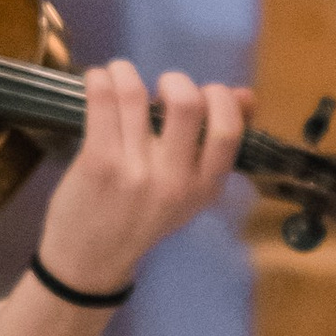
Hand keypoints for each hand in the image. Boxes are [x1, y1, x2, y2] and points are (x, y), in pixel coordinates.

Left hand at [37, 64, 251, 296]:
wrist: (88, 263)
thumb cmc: (140, 220)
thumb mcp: (187, 193)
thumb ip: (214, 147)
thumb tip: (246, 95)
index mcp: (204, 188)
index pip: (228, 130)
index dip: (219, 98)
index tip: (202, 95)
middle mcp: (174, 180)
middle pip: (187, 104)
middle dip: (175, 81)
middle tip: (160, 90)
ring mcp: (135, 171)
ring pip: (136, 94)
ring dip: (126, 72)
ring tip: (121, 77)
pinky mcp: (97, 162)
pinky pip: (103, 100)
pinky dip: (100, 78)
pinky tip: (98, 81)